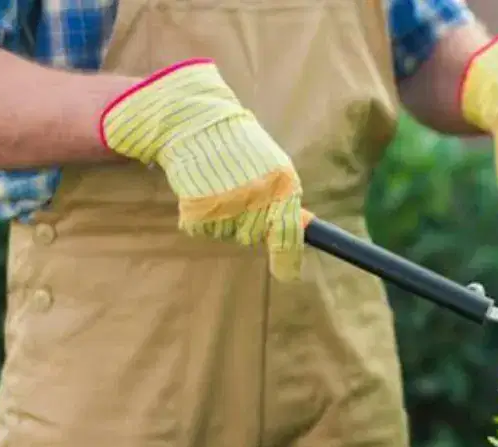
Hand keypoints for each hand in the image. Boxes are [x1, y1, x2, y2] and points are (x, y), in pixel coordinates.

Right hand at [100, 59, 302, 280]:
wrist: (194, 120)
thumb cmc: (238, 146)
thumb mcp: (273, 167)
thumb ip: (285, 200)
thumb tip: (302, 228)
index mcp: (282, 185)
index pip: (287, 232)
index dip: (287, 258)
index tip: (286, 274)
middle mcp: (257, 197)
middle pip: (252, 236)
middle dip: (246, 223)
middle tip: (236, 194)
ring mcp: (228, 204)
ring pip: (227, 234)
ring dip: (223, 219)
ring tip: (217, 186)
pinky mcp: (199, 208)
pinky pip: (202, 230)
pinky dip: (200, 216)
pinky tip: (200, 190)